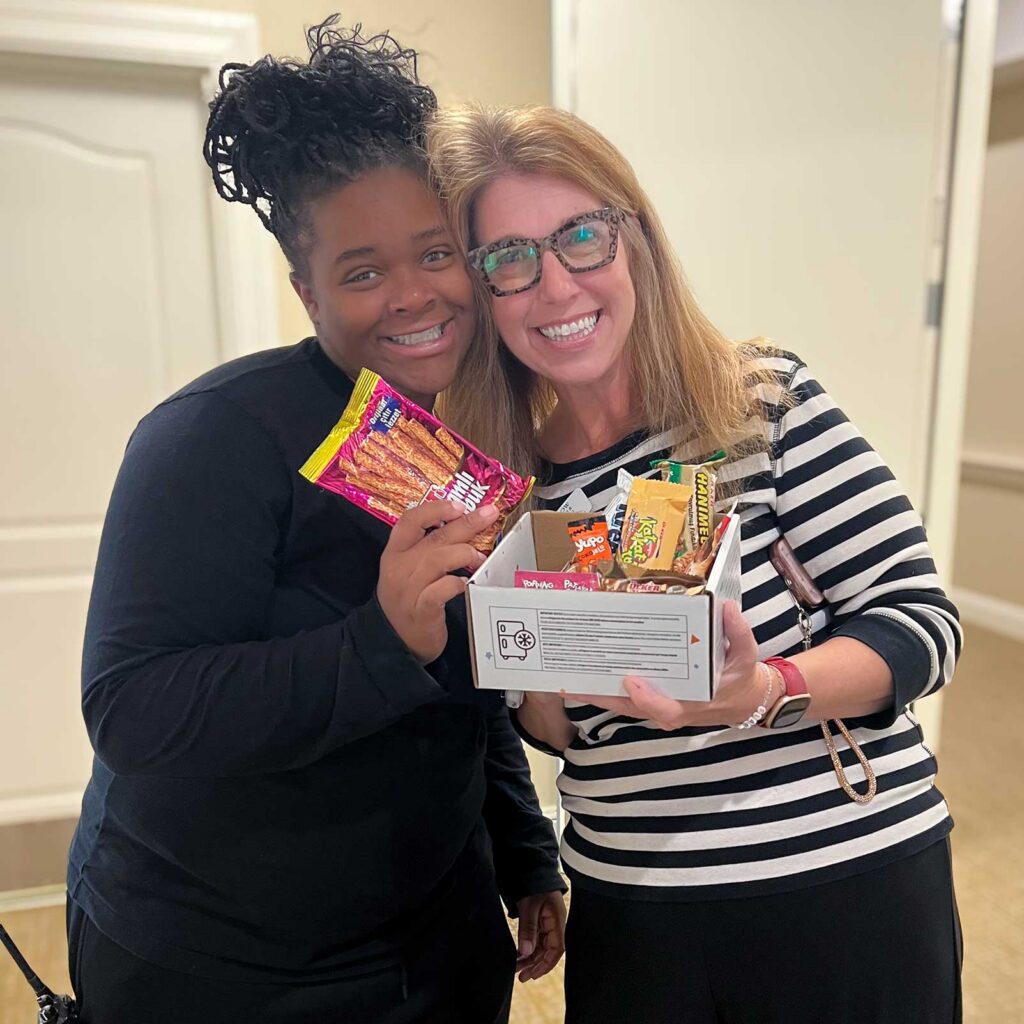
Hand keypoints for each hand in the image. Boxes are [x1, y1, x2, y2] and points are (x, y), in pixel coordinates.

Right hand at [377, 501, 499, 663]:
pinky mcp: (421, 610)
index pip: (410, 520)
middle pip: (434, 537)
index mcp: (395, 552)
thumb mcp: (408, 570)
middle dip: (466, 523)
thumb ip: (427, 548)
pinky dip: (456, 583)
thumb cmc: (408, 600)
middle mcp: (399, 567)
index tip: (459, 505)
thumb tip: (463, 524)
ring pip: (438, 559)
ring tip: (479, 557)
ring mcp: (409, 589)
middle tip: (489, 514)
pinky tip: (466, 582)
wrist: (395, 640)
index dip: (435, 509)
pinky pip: (440, 590)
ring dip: (465, 553)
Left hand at [515, 890, 565, 981]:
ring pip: (541, 947)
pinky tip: (518, 956)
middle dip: (535, 965)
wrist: (533, 867)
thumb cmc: (535, 884)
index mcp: (558, 921)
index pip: (556, 949)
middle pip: (548, 951)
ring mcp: (548, 923)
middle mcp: (555, 925)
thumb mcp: (530, 906)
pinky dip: (528, 949)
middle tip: (521, 977)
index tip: (532, 975)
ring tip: (516, 969)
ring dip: (530, 958)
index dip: (545, 964)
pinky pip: (536, 940)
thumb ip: (528, 929)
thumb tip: (525, 952)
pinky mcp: (541, 921)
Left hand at [567, 601, 764, 729]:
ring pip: (621, 705)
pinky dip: (605, 688)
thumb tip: (725, 608)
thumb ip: (738, 633)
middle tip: (574, 682)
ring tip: (568, 677)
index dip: (646, 698)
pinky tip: (585, 672)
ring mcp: (657, 708)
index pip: (665, 709)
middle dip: (602, 697)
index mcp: (692, 704)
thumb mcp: (747, 656)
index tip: (631, 681)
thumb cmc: (741, 678)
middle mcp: (670, 709)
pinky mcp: (651, 701)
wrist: (742, 699)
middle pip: (630, 707)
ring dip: (596, 693)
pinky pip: (624, 698)